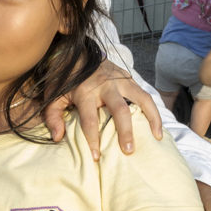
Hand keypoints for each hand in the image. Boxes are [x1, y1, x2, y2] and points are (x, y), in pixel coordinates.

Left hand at [45, 58, 163, 158]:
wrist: (76, 53)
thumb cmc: (65, 80)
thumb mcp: (53, 97)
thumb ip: (53, 117)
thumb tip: (58, 137)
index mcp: (86, 92)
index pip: (90, 120)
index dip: (93, 140)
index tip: (96, 157)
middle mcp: (106, 86)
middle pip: (119, 110)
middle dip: (125, 132)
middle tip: (128, 151)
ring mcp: (120, 81)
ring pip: (141, 99)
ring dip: (151, 118)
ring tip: (156, 137)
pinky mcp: (129, 78)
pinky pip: (145, 94)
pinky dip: (154, 109)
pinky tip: (158, 125)